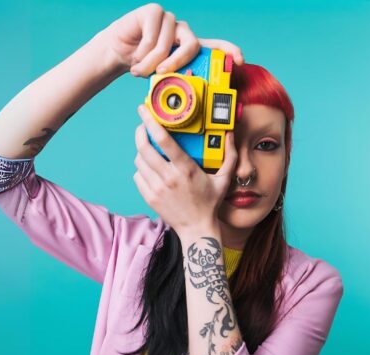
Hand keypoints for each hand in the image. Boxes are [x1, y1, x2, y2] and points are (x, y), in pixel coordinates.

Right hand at [101, 2, 244, 76]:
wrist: (118, 52)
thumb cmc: (143, 65)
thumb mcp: (162, 78)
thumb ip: (176, 82)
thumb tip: (189, 101)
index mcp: (190, 48)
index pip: (216, 46)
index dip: (230, 51)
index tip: (240, 61)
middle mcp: (183, 33)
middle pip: (191, 45)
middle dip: (177, 62)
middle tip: (162, 73)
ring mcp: (169, 21)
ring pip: (166, 44)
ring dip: (150, 63)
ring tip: (138, 70)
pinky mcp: (154, 12)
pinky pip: (152, 35)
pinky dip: (141, 52)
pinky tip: (135, 55)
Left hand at [133, 104, 237, 235]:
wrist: (197, 228)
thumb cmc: (210, 203)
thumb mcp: (224, 179)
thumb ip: (229, 156)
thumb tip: (231, 135)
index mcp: (186, 169)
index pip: (164, 140)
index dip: (150, 122)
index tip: (144, 110)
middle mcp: (168, 178)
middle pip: (144, 148)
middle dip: (140, 132)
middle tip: (142, 126)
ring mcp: (157, 188)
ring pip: (139, 161)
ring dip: (142, 151)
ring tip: (149, 149)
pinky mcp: (149, 197)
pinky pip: (138, 176)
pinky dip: (142, 169)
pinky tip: (150, 168)